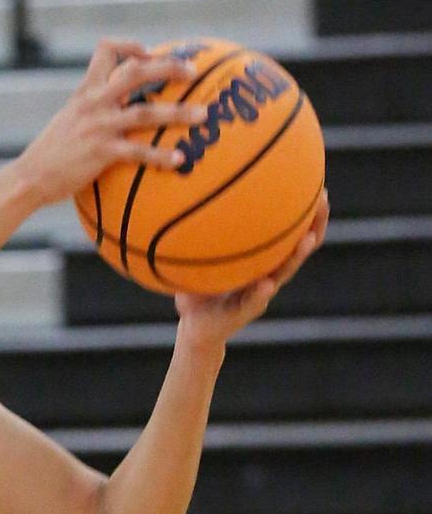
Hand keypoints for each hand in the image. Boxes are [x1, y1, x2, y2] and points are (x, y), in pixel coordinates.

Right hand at [16, 40, 208, 206]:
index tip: (150, 54)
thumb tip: (118, 108)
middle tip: (193, 71)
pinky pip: (139, 152)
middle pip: (137, 72)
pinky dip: (161, 156)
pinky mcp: (101, 153)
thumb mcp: (68, 119)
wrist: (29, 177)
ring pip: (147, 113)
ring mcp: (99, 126)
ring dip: (179, 113)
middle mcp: (94, 102)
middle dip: (169, 67)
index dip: (132, 46)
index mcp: (85, 90)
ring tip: (204, 116)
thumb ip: (92, 108)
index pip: (107, 49)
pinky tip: (179, 161)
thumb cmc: (50, 153)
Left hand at [174, 191, 329, 351]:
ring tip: (307, 239)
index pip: (290, 233)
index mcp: (262, 262)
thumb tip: (190, 192)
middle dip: (314, 224)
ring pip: (283, 274)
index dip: (305, 211)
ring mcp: (257, 295)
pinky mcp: (242, 314)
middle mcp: (267, 275)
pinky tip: (266, 284)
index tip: (316, 185)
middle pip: (298, 248)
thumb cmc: (200, 289)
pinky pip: (253, 302)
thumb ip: (202, 234)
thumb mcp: (199, 257)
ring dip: (296, 257)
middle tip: (323, 200)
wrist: (196, 328)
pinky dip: (260, 293)